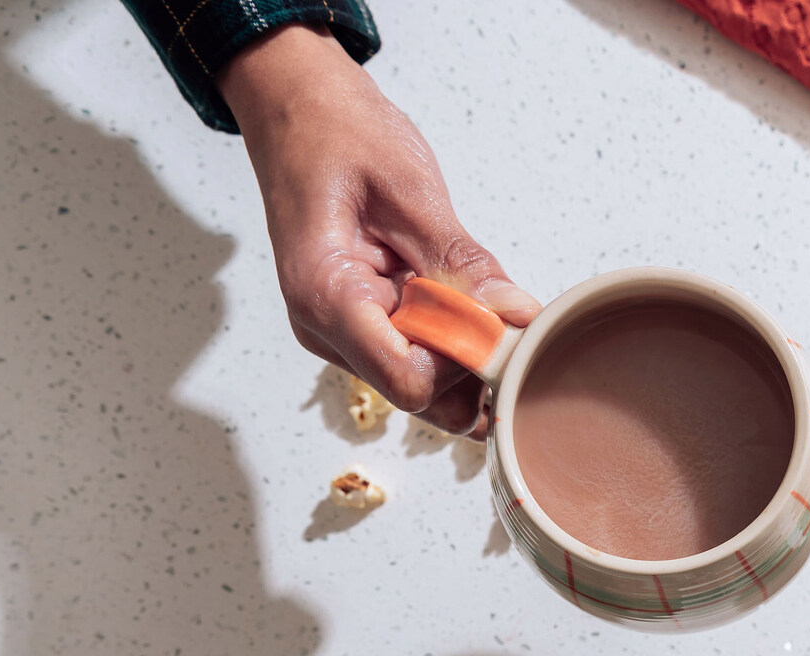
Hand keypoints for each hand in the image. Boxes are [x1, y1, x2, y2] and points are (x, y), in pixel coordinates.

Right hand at [218, 24, 536, 436]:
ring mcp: (343, 332)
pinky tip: (462, 297)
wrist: (294, 105)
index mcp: (326, 296)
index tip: (498, 318)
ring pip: (425, 384)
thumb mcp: (409, 188)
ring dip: (466, 353)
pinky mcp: (363, 322)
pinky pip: (419, 354)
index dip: (466, 359)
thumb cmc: (335, 132)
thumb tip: (514, 313)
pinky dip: (453, 338)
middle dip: (472, 362)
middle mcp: (327, 329)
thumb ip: (460, 260)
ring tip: (477, 292)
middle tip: (503, 306)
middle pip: (422, 395)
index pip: (410, 381)